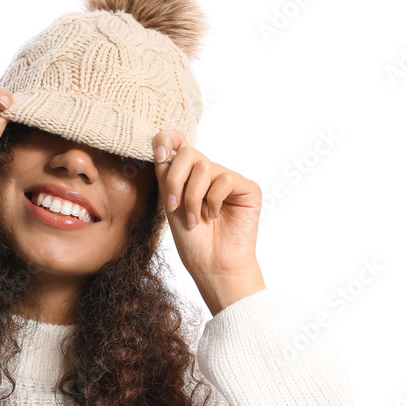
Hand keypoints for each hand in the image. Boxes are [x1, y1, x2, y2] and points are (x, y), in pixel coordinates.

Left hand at [153, 130, 265, 313]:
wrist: (212, 265)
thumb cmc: (192, 240)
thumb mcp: (171, 203)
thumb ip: (167, 175)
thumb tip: (164, 148)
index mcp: (189, 176)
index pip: (179, 143)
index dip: (167, 140)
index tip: (159, 155)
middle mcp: (209, 173)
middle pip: (188, 153)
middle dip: (175, 180)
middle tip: (174, 207)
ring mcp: (229, 179)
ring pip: (204, 168)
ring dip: (193, 197)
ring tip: (195, 219)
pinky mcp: (247, 188)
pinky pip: (224, 179)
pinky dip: (213, 200)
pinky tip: (214, 216)